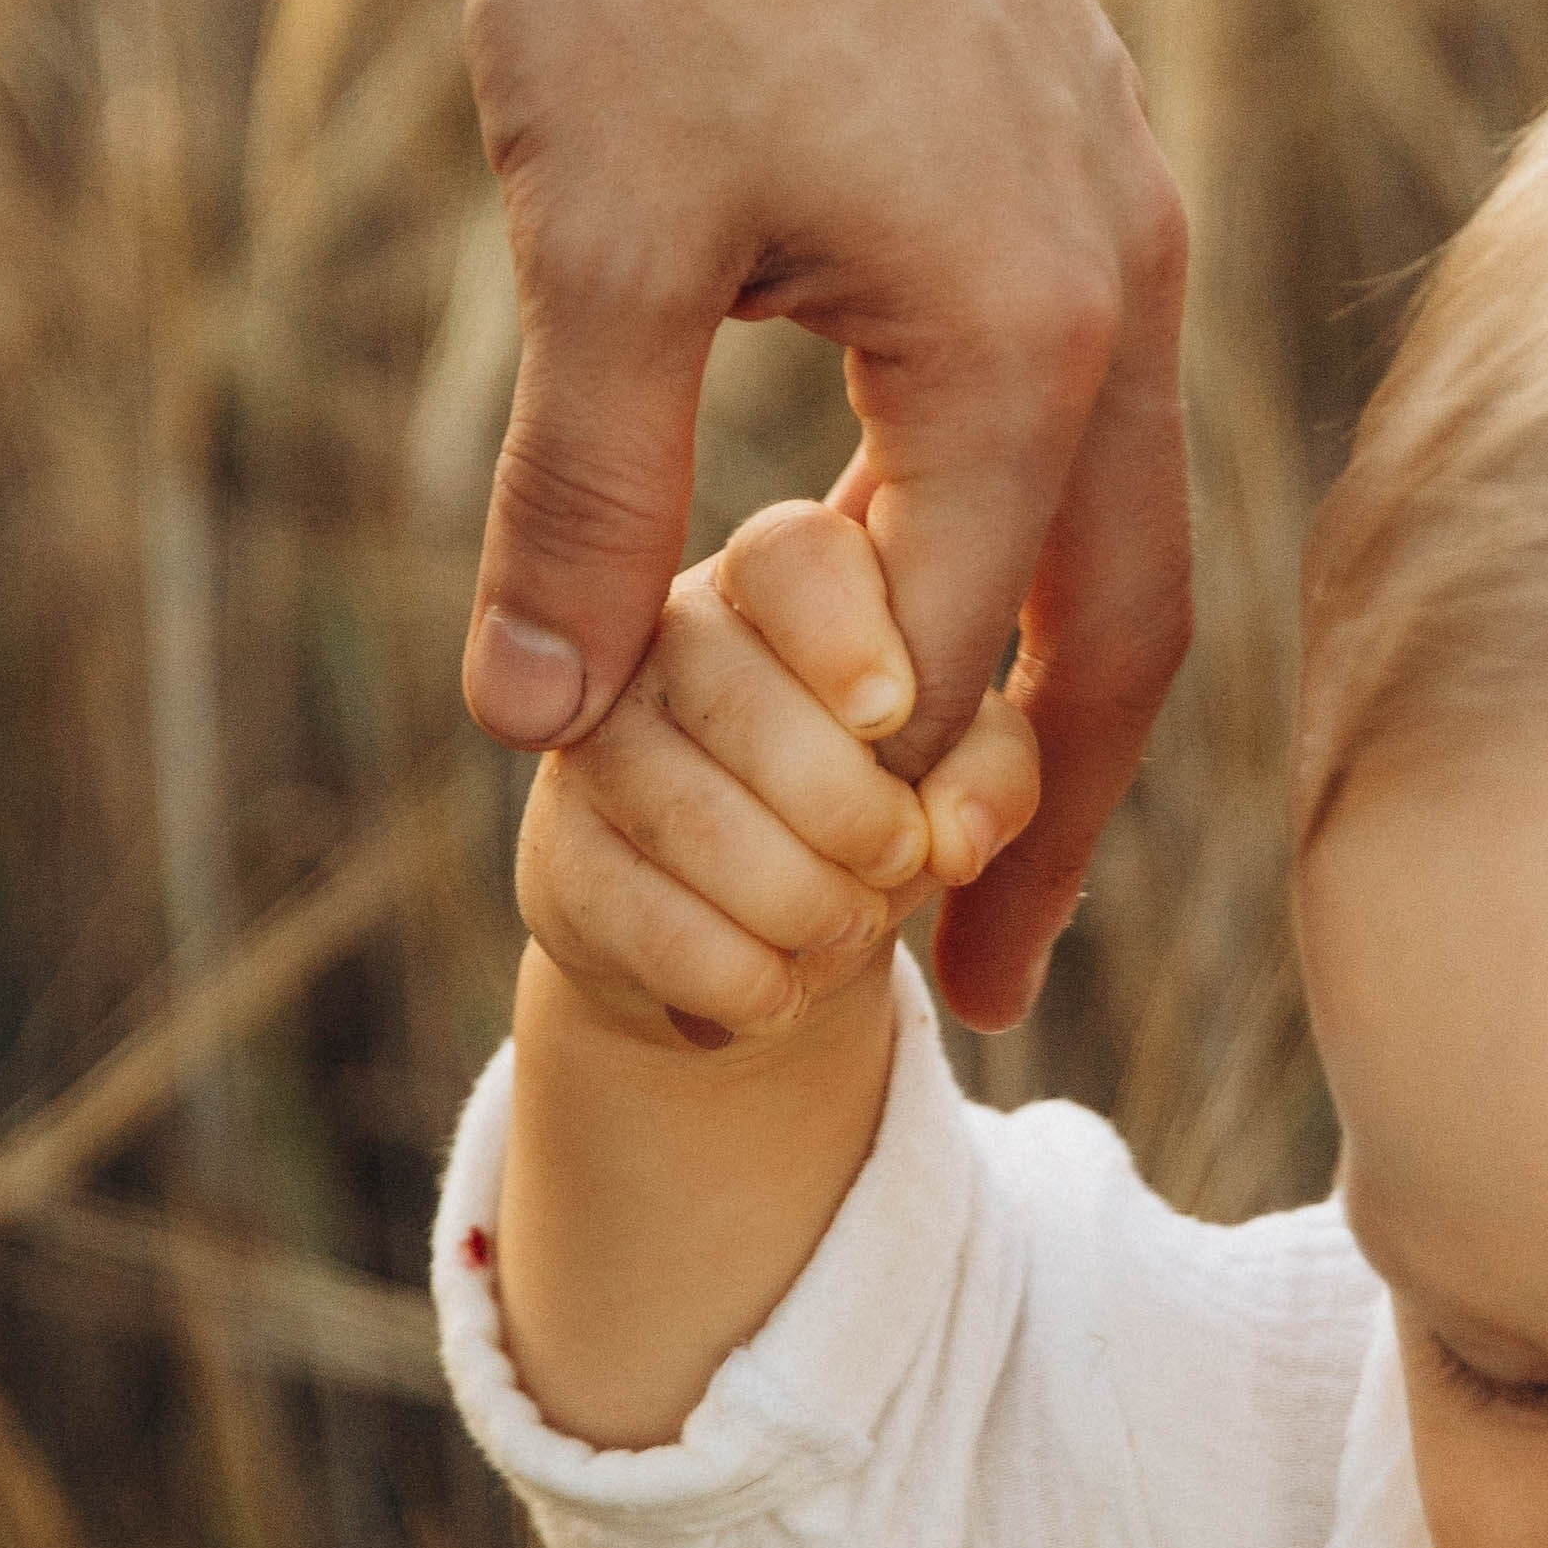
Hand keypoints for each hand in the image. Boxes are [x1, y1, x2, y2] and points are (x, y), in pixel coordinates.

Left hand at [464, 0, 1189, 1029]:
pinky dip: (998, 519)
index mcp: (1021, 343)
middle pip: (1111, 627)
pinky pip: (1061, 395)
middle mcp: (1110, 289)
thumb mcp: (596, 239)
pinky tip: (906, 553)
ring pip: (1099, 509)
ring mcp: (1102, 208)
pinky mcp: (1052, 147)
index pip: (950, 665)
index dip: (850, 817)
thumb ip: (578, 496)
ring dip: (1032, 671)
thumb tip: (533, 721)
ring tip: (951, 808)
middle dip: (1042, 816)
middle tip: (980, 983)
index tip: (776, 932)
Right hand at [516, 501, 1040, 1045]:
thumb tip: (952, 838)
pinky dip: (743, 980)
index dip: (843, 636)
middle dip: (854, 816)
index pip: (791, 557)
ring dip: (806, 908)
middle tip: (898, 861)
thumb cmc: (876, 797)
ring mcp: (594, 738)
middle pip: (745, 706)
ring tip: (846, 928)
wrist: (759, 921)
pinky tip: (777, 990)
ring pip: (698, 825)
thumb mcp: (961, 771)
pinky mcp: (557, 851)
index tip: (890, 715)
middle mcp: (664, 631)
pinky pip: (651, 924)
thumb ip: (990, 773)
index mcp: (777, 576)